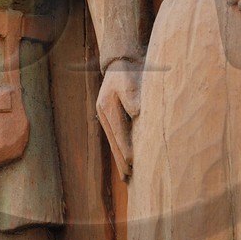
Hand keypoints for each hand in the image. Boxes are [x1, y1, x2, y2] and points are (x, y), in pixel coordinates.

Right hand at [96, 60, 142, 180]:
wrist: (121, 61)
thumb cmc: (129, 70)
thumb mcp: (130, 78)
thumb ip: (132, 94)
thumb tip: (136, 112)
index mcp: (108, 106)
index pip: (119, 132)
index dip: (126, 149)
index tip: (133, 163)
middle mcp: (104, 113)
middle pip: (113, 142)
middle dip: (121, 160)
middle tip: (129, 178)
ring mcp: (105, 115)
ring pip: (113, 142)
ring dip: (119, 158)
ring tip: (127, 176)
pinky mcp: (110, 116)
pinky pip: (115, 137)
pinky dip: (120, 149)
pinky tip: (125, 160)